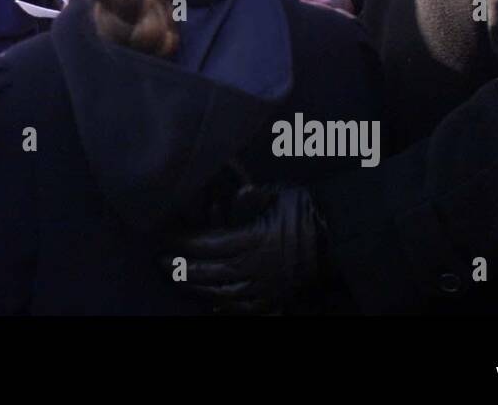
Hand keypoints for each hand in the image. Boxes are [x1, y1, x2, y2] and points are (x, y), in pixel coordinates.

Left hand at [168, 185, 330, 313]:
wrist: (338, 241)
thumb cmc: (306, 212)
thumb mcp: (280, 195)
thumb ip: (254, 195)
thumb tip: (237, 190)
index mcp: (254, 240)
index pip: (208, 243)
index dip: (183, 241)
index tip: (165, 236)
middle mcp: (256, 267)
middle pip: (208, 271)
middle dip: (180, 267)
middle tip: (160, 261)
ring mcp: (265, 286)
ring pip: (221, 292)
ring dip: (195, 287)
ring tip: (177, 279)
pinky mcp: (273, 298)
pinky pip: (242, 307)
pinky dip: (221, 304)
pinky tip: (208, 300)